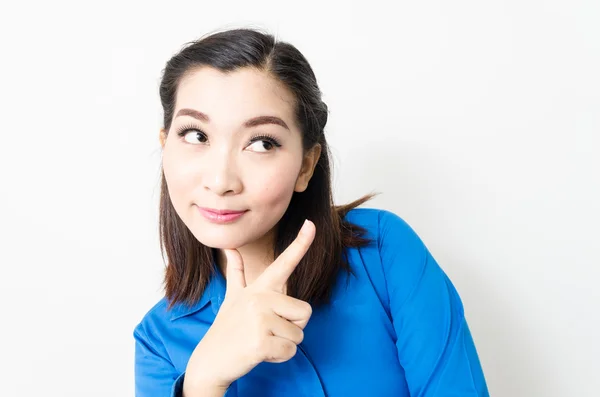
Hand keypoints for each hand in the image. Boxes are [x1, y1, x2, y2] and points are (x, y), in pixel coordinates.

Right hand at [183, 219, 315, 392]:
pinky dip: (279, 357)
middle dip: (293, 327)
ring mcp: (260, 320)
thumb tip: (229, 247)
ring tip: (261, 341)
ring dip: (285, 344)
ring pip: (298, 335)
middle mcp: (260, 298)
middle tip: (268, 331)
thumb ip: (237, 272)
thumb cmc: (227, 328)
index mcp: (259, 288)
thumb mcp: (232, 296)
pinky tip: (260, 354)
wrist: (210, 360)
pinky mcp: (260, 343)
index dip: (301, 244)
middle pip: (306, 312)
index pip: (284, 263)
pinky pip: (290, 351)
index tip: (311, 224)